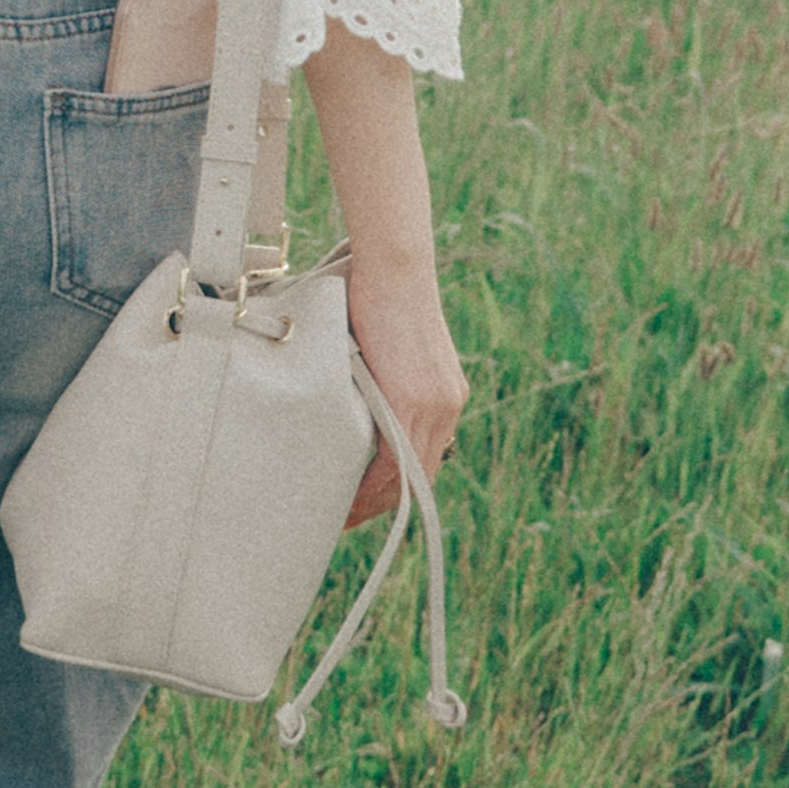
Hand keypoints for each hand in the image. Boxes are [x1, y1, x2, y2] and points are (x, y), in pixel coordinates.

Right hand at [342, 250, 465, 528]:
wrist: (395, 268)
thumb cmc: (379, 292)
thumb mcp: (388, 343)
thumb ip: (378, 371)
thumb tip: (342, 378)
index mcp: (446, 394)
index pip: (425, 457)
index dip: (397, 486)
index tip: (366, 501)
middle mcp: (448, 405)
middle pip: (420, 476)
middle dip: (383, 504)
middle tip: (347, 518)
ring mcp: (435, 405)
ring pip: (407, 476)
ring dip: (374, 502)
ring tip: (340, 516)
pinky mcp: (413, 400)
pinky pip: (394, 461)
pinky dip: (371, 486)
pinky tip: (346, 498)